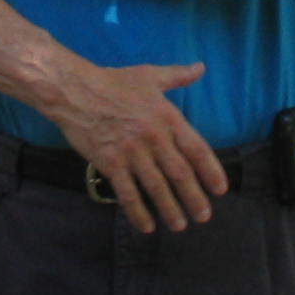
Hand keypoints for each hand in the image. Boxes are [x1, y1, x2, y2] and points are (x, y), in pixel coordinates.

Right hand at [41, 56, 227, 233]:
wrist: (75, 91)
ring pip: (157, 187)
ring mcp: (131, 152)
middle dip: (194, 198)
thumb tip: (201, 68)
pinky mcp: (110, 163)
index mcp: (167, 117)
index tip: (220, 189)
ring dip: (170, 209)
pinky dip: (138, 212)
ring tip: (179, 225)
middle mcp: (153, 137)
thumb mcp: (149, 75)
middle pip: (180, 173)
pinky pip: (127, 193)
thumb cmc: (113, 82)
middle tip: (204, 216)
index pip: (196, 149)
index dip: (211, 171)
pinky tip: (146, 226)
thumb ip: (177, 76)